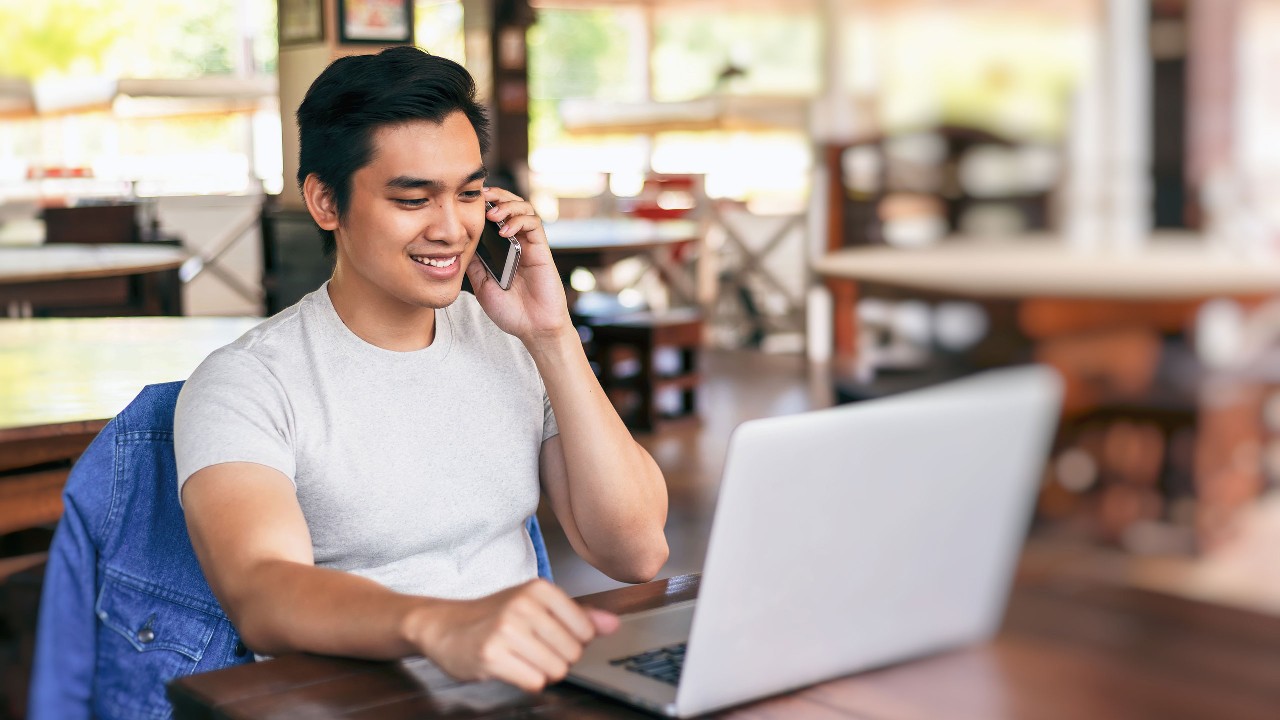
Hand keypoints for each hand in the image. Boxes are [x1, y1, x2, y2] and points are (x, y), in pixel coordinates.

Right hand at [410, 579, 619, 692]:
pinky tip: (510, 666)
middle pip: (572, 653)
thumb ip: (578, 615)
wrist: (444, 626)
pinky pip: (534, 682)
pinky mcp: (491, 655)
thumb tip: (613, 624)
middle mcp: (523, 605)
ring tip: (520, 657)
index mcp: (539, 589)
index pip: (586, 630)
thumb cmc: (495, 615)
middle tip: (532, 649)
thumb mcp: (536, 605)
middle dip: (557, 659)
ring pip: (555, 670)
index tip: (551, 636)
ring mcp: (506, 630)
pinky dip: (526, 680)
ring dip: (541, 671)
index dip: (573, 641)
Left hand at [466, 188, 571, 342]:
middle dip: (497, 196)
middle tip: (481, 196)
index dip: (484, 204)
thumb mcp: (481, 285)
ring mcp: (529, 245)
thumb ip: (474, 264)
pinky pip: (534, 225)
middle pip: (510, 206)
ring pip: (524, 209)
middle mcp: (516, 243)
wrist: (533, 328)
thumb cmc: (509, 311)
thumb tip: (457, 243)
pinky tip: (505, 231)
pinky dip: (519, 221)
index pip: (494, 217)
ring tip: (493, 214)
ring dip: (508, 205)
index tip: (466, 200)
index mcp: (501, 249)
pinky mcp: (542, 250)